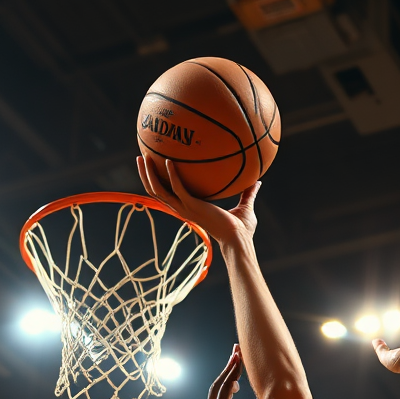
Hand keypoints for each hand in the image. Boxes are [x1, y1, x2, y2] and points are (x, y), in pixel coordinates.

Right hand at [137, 155, 257, 246]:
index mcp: (192, 209)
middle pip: (156, 192)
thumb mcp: (245, 206)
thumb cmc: (243, 230)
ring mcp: (186, 209)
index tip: (155, 168)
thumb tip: (258, 180)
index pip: (169, 195)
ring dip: (149, 174)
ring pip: (159, 191)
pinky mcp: (192, 207)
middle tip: (141, 158)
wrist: (241, 241)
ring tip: (143, 157)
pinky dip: (172, 174)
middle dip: (146, 175)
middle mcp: (184, 209)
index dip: (159, 183)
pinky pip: (177, 188)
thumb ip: (248, 192)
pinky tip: (170, 160)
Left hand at [201, 346, 262, 398]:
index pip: (227, 386)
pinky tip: (232, 388)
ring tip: (236, 366)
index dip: (234, 370)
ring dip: (225, 377)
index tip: (239, 356)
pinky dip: (223, 389)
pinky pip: (214, 398)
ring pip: (215, 390)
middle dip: (228, 366)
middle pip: (218, 383)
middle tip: (235, 351)